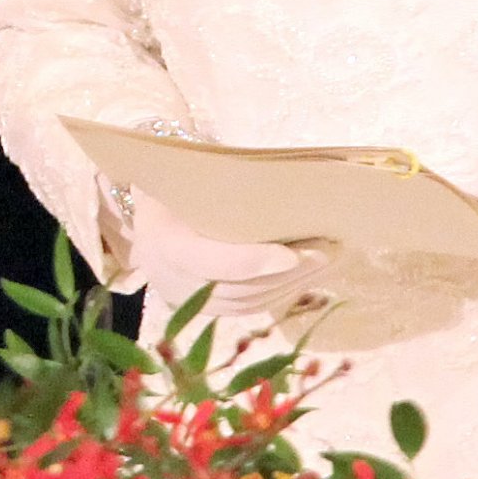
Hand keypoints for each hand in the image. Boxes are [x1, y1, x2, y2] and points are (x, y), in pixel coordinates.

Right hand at [125, 189, 335, 315]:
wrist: (147, 205)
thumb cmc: (176, 177)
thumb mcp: (186, 171)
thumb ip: (221, 179)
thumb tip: (281, 171)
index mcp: (163, 240)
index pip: (210, 260)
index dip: (251, 262)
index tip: (292, 254)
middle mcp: (172, 279)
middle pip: (237, 287)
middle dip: (288, 273)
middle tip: (330, 251)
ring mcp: (186, 299)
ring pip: (247, 302)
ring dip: (293, 284)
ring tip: (330, 261)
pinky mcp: (203, 307)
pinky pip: (247, 307)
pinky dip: (281, 292)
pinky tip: (311, 274)